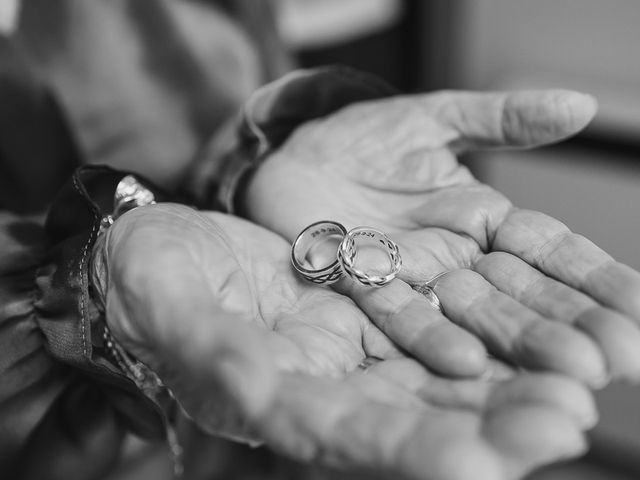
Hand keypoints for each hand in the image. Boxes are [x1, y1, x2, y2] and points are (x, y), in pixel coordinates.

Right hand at [95, 204, 593, 478]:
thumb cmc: (144, 279)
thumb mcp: (164, 304)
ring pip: (433, 375)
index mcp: (268, 398)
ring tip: (578, 384)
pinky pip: (425, 326)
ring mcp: (343, 349)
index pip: (348, 436)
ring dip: (504, 382)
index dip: (415, 449)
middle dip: (491, 425)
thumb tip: (250, 383)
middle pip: (414, 417)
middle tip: (570, 418)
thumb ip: (209, 344)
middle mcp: (318, 386)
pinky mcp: (357, 311)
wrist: (159, 252)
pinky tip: (529, 333)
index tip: (487, 463)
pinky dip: (478, 334)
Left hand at [241, 89, 639, 386]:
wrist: (290, 158)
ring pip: (469, 315)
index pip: (547, 251)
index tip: (639, 311)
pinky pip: (396, 315)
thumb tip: (579, 105)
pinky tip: (466, 364)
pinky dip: (430, 338)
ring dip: (515, 342)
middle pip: (517, 294)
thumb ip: (501, 120)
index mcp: (479, 220)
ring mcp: (407, 279)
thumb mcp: (434, 118)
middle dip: (569, 324)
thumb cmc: (360, 139)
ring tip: (567, 372)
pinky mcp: (357, 287)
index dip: (594, 278)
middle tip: (622, 359)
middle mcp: (451, 259)